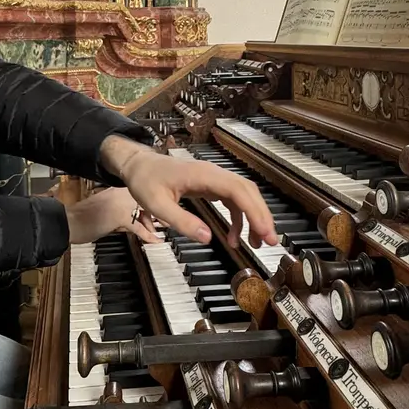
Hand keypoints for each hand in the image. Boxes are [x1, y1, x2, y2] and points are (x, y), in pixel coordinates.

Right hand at [65, 187, 160, 244]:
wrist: (68, 223)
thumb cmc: (83, 220)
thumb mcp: (106, 213)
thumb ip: (123, 215)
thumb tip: (138, 222)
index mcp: (115, 190)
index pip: (139, 194)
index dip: (150, 205)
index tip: (158, 213)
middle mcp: (119, 193)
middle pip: (145, 201)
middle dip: (156, 213)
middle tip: (164, 223)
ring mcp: (120, 203)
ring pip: (144, 212)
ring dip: (153, 223)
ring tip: (162, 231)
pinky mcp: (119, 216)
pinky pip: (138, 226)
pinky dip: (147, 235)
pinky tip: (154, 240)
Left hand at [99, 136, 278, 248]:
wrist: (138, 165)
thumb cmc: (145, 181)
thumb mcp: (157, 205)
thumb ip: (182, 222)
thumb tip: (207, 239)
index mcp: (203, 175)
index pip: (238, 191)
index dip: (255, 211)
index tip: (264, 231)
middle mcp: (213, 174)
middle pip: (247, 192)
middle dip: (261, 216)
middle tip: (270, 241)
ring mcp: (214, 179)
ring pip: (243, 195)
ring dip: (253, 218)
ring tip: (257, 243)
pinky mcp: (211, 186)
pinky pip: (232, 200)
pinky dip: (238, 218)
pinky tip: (234, 236)